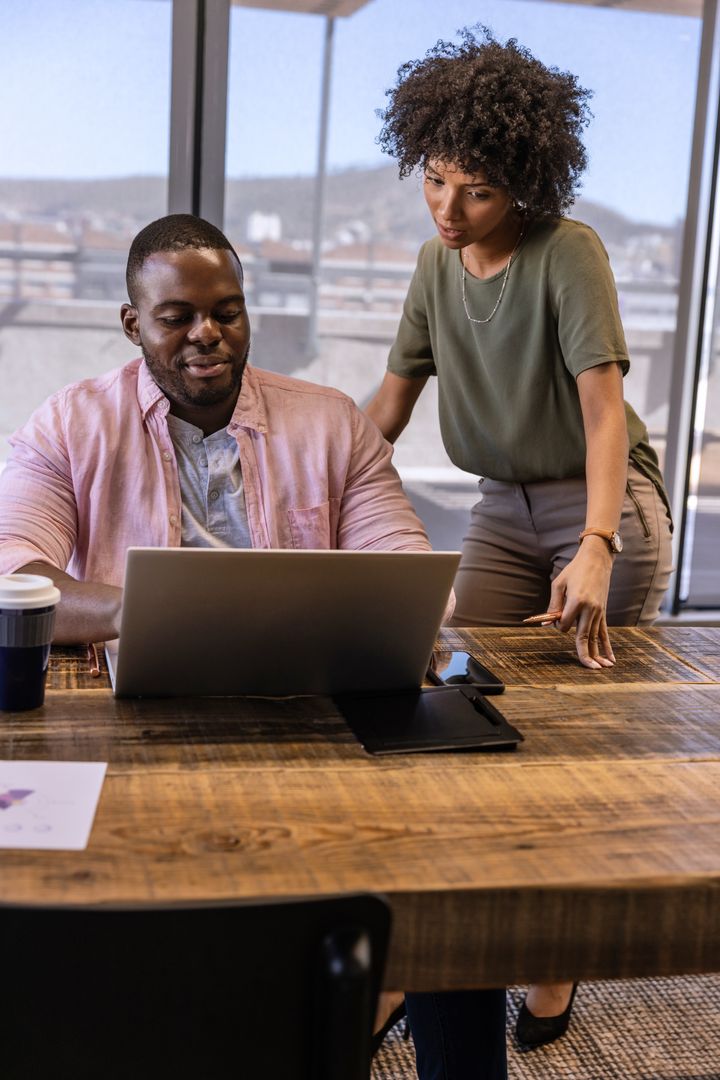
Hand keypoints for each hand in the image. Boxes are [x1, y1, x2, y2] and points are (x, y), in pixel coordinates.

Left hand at [548, 537, 615, 669]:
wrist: (597, 560)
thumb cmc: (574, 571)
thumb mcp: (558, 584)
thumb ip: (553, 605)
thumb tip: (547, 623)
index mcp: (577, 601)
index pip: (565, 625)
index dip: (558, 625)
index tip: (555, 618)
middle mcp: (590, 609)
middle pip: (584, 637)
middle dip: (585, 654)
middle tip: (589, 668)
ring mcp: (599, 612)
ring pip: (596, 638)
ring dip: (598, 654)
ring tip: (601, 669)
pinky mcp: (603, 612)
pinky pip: (605, 632)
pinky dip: (607, 646)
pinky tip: (611, 659)